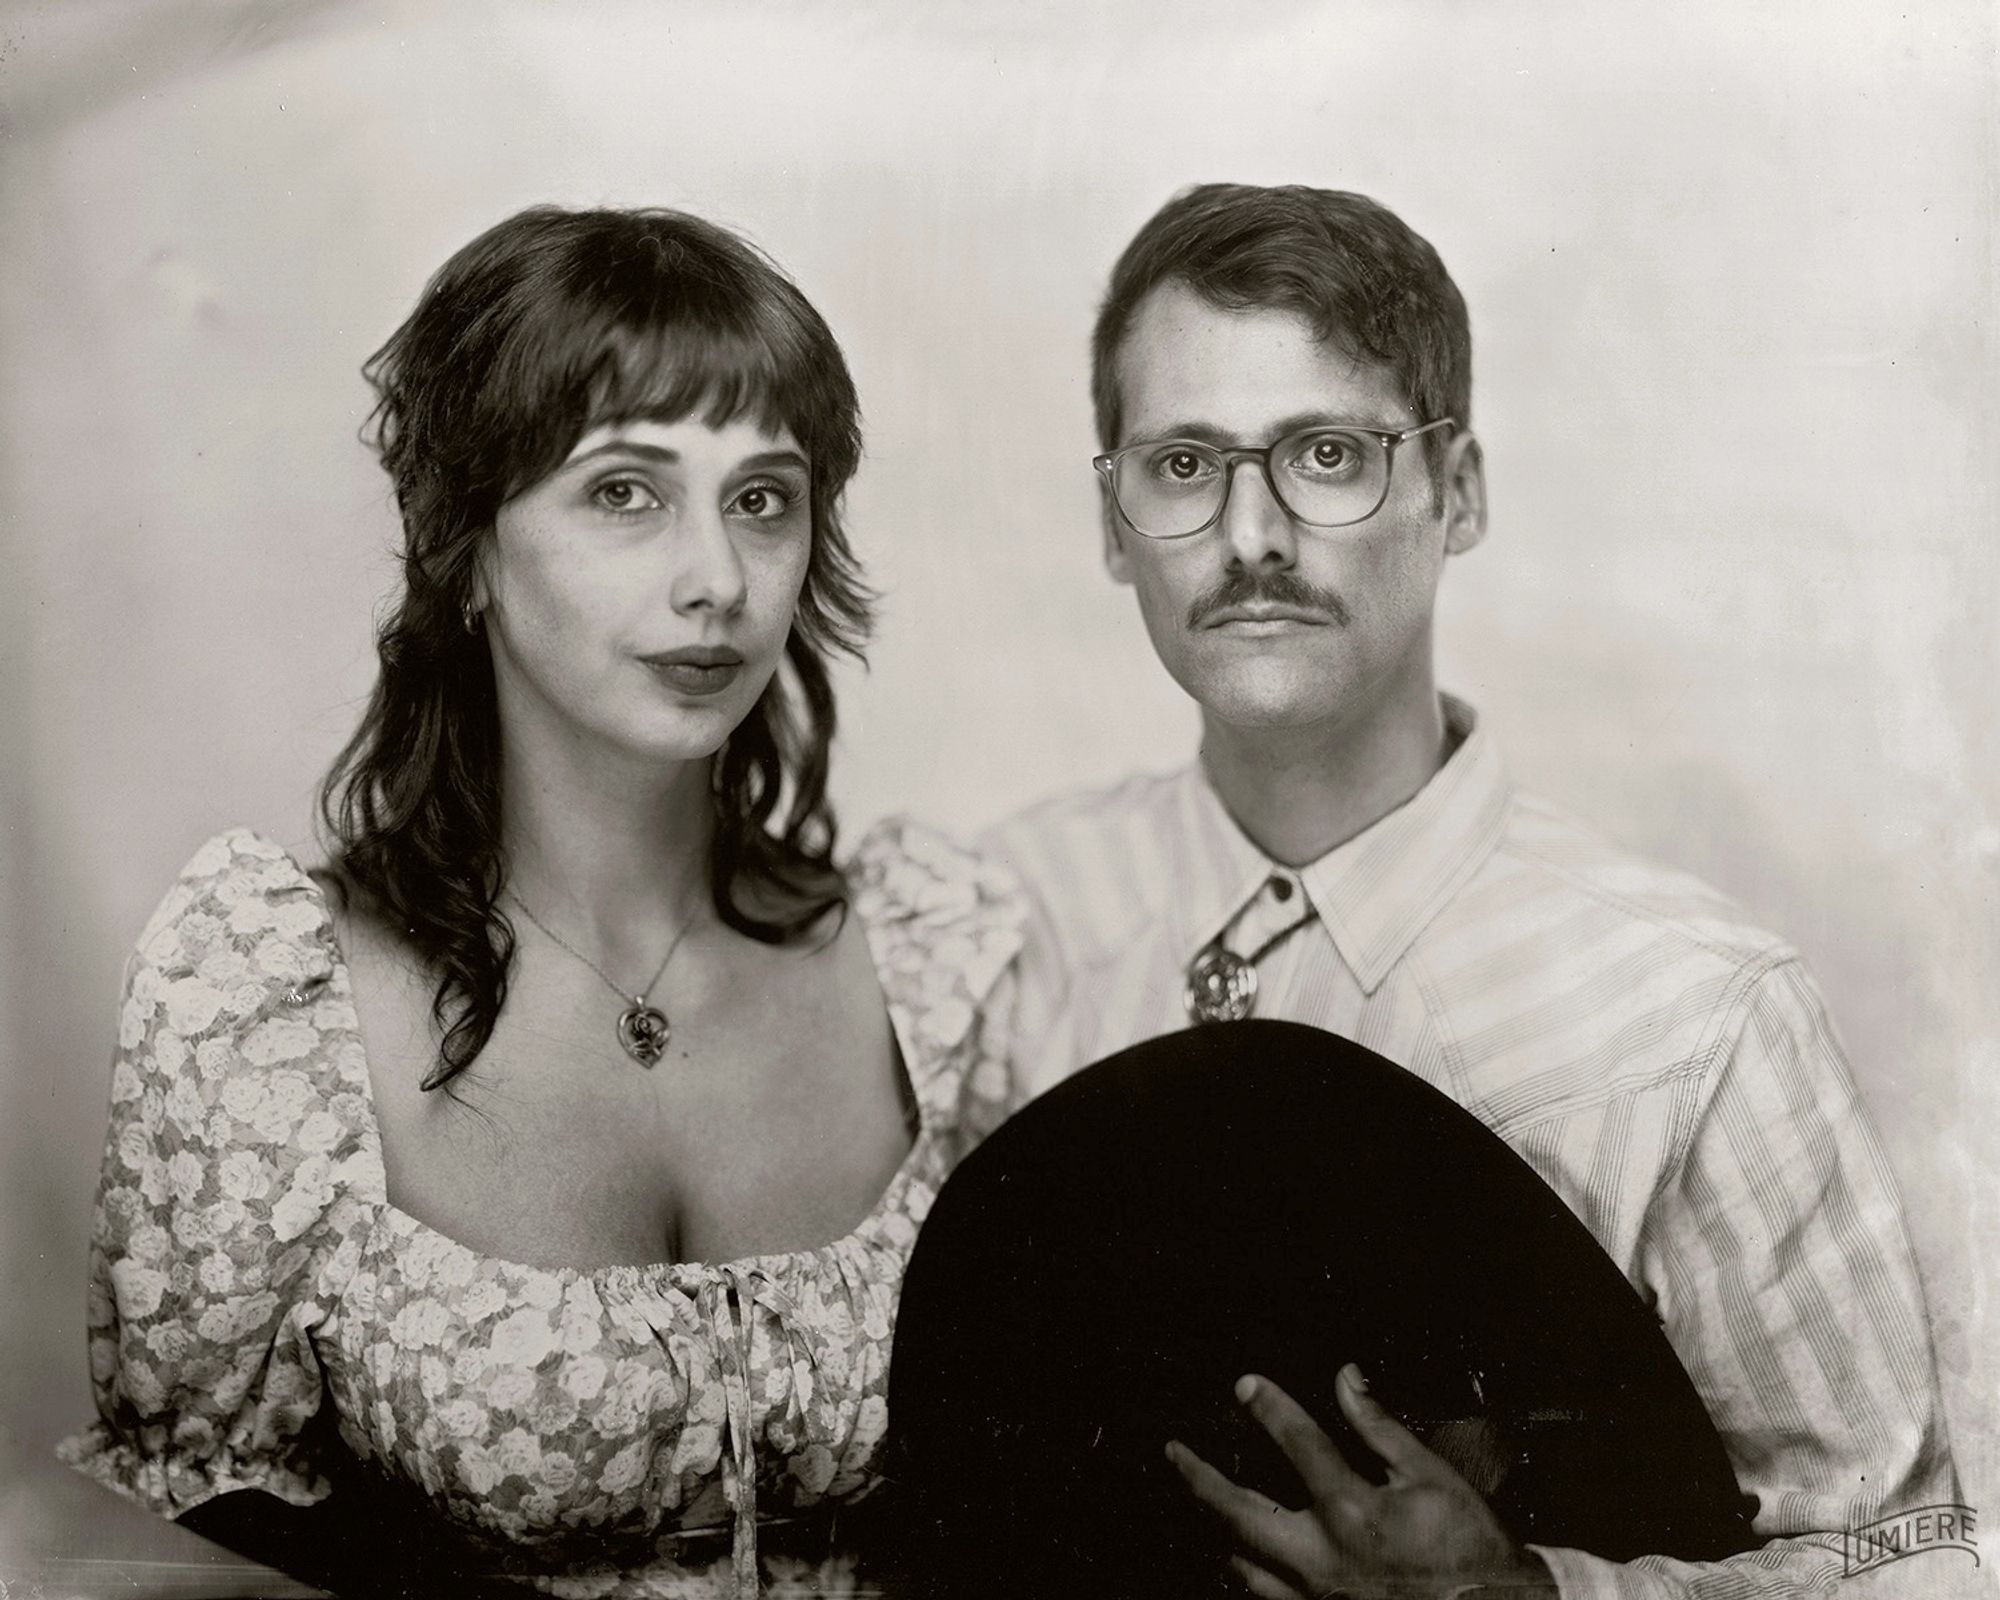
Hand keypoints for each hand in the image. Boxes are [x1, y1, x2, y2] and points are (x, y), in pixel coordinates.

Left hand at [1166, 1364, 1556, 1598]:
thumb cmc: (1467, 1546)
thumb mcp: (1432, 1476)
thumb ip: (1379, 1426)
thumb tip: (1346, 1378)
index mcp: (1351, 1510)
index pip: (1295, 1443)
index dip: (1267, 1407)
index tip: (1244, 1385)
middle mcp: (1322, 1555)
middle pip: (1237, 1513)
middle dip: (1199, 1479)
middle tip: (1174, 1453)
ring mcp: (1316, 1596)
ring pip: (1242, 1565)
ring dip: (1218, 1532)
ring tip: (1201, 1505)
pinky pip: (1267, 1598)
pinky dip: (1248, 1576)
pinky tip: (1241, 1559)